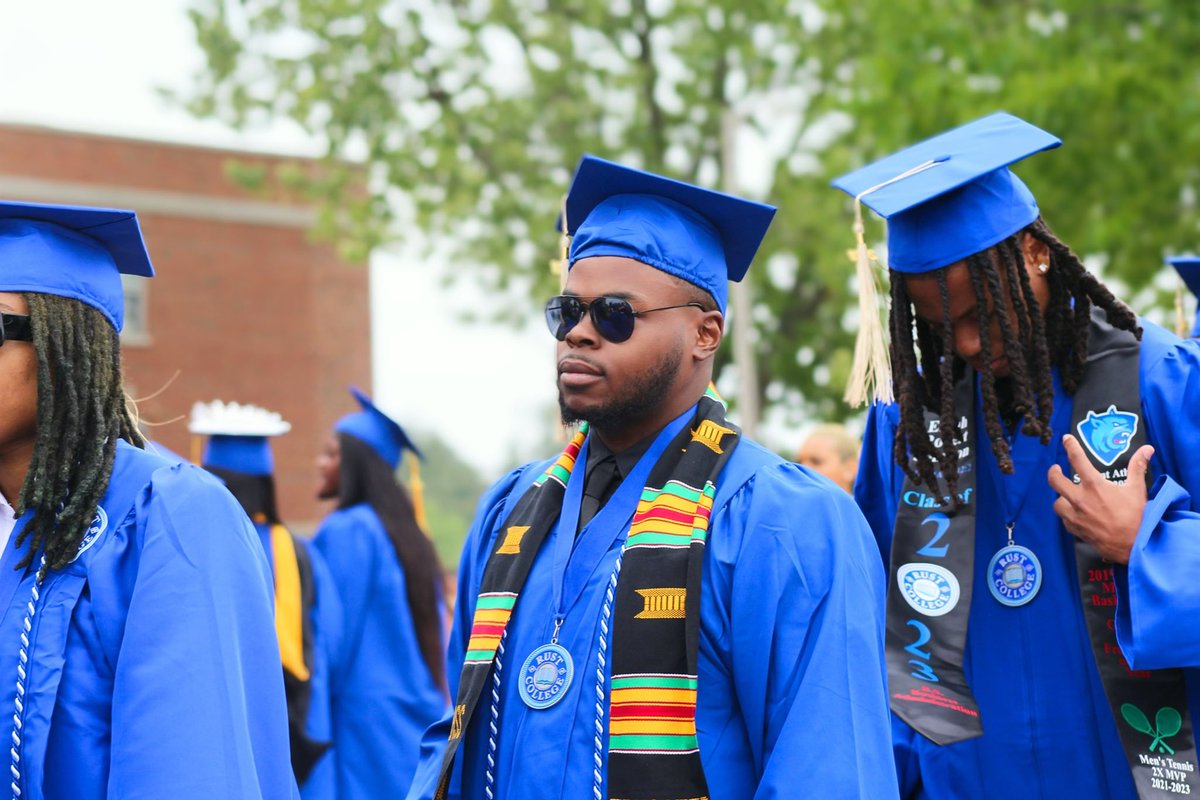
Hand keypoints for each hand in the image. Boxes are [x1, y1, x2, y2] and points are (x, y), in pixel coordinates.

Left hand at [1047, 434, 1152, 564]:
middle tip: (1056, 469)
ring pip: (1057, 502)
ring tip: (1067, 495)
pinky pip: (1064, 519)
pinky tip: (1075, 513)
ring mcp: (1075, 515)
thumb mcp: (1137, 489)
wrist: (1134, 544)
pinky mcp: (1075, 530)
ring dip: (1061, 497)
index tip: (1066, 439)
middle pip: (1055, 481)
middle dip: (1053, 473)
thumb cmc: (1137, 516)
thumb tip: (1147, 449)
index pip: (1077, 459)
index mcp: (1094, 486)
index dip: (1071, 446)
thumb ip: (1138, 467)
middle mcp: (1080, 499)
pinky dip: (1068, 514)